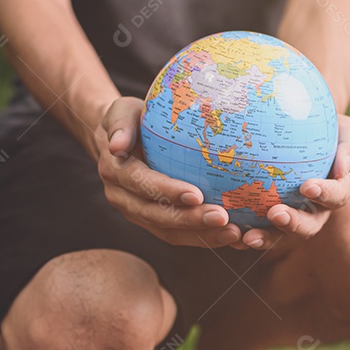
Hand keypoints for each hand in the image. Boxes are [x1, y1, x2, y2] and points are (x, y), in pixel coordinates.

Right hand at [97, 97, 241, 247]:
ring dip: (201, 236)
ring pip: (169, 232)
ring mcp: (138, 214)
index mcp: (116, 172)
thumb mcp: (122, 112)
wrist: (122, 142)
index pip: (142, 185)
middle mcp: (123, 199)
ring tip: (233, 234)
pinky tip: (232, 235)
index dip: (167, 192)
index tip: (196, 195)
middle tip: (222, 218)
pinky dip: (204, 238)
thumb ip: (120, 124)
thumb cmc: (131, 119)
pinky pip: (179, 235)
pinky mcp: (154, 222)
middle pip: (156, 216)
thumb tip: (117, 145)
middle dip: (190, 221)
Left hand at [235, 114, 349, 250]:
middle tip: (275, 214)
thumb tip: (342, 169)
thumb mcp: (346, 132)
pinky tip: (225, 228)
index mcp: (334, 192)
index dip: (325, 194)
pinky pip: (254, 228)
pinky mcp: (264, 220)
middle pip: (307, 226)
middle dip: (292, 224)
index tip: (307, 186)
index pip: (335, 197)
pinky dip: (241, 232)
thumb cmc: (327, 130)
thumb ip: (348, 149)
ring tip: (247, 237)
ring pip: (279, 235)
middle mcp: (314, 211)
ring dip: (265, 238)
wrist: (302, 134)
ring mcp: (290, 218)